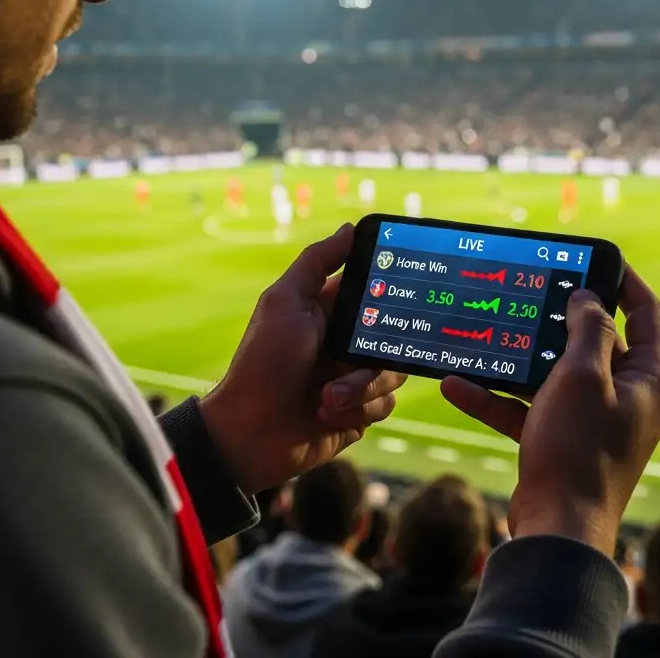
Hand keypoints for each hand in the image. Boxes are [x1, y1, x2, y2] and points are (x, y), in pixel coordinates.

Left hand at [200, 224, 406, 494]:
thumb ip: (317, 262)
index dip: (392, 290)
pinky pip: (385, 404)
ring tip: (327, 396)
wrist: (250, 433)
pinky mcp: (359, 412)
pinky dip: (359, 410)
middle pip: (394, 334)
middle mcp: (347, 342)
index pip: (375, 291)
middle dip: (378, 350)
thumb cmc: (264, 362)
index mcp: (330, 312)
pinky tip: (327, 414)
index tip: (409, 289)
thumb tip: (350, 228)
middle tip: (356, 356)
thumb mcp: (285, 302)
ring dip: (361, 386)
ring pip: (393, 371)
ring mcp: (354, 378)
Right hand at [441, 267, 659, 557]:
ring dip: (517, 359)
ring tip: (485, 335)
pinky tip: (458, 386)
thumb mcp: (581, 376)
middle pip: (595, 340)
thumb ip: (586, 329)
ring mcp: (595, 420)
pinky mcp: (564, 440)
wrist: (557, 529)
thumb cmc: (579, 449)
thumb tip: (586, 298)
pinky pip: (531, 408)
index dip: (625, 280)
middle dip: (556, 318)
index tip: (595, 257)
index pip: (646, 313)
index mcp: (649, 378)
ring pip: (555, 374)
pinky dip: (499, 398)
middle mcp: (628, 397)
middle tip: (527, 290)